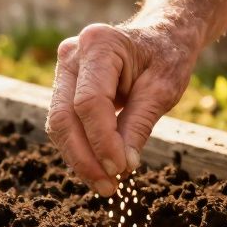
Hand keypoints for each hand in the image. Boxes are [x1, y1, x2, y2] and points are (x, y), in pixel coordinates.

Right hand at [47, 22, 195, 195]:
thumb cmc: (166, 57)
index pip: (90, 102)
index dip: (102, 141)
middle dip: (85, 157)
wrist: (162, 38)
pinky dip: (81, 148)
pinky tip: (100, 169)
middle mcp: (72, 54)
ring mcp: (64, 69)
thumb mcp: (163, 89)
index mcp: (98, 43)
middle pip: (65, 116)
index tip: (121, 169)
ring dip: (80, 158)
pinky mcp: (64, 85)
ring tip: (106, 185)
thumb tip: (123, 166)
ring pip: (60, 124)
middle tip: (109, 188)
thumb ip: (139, 125)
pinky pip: (66, 123)